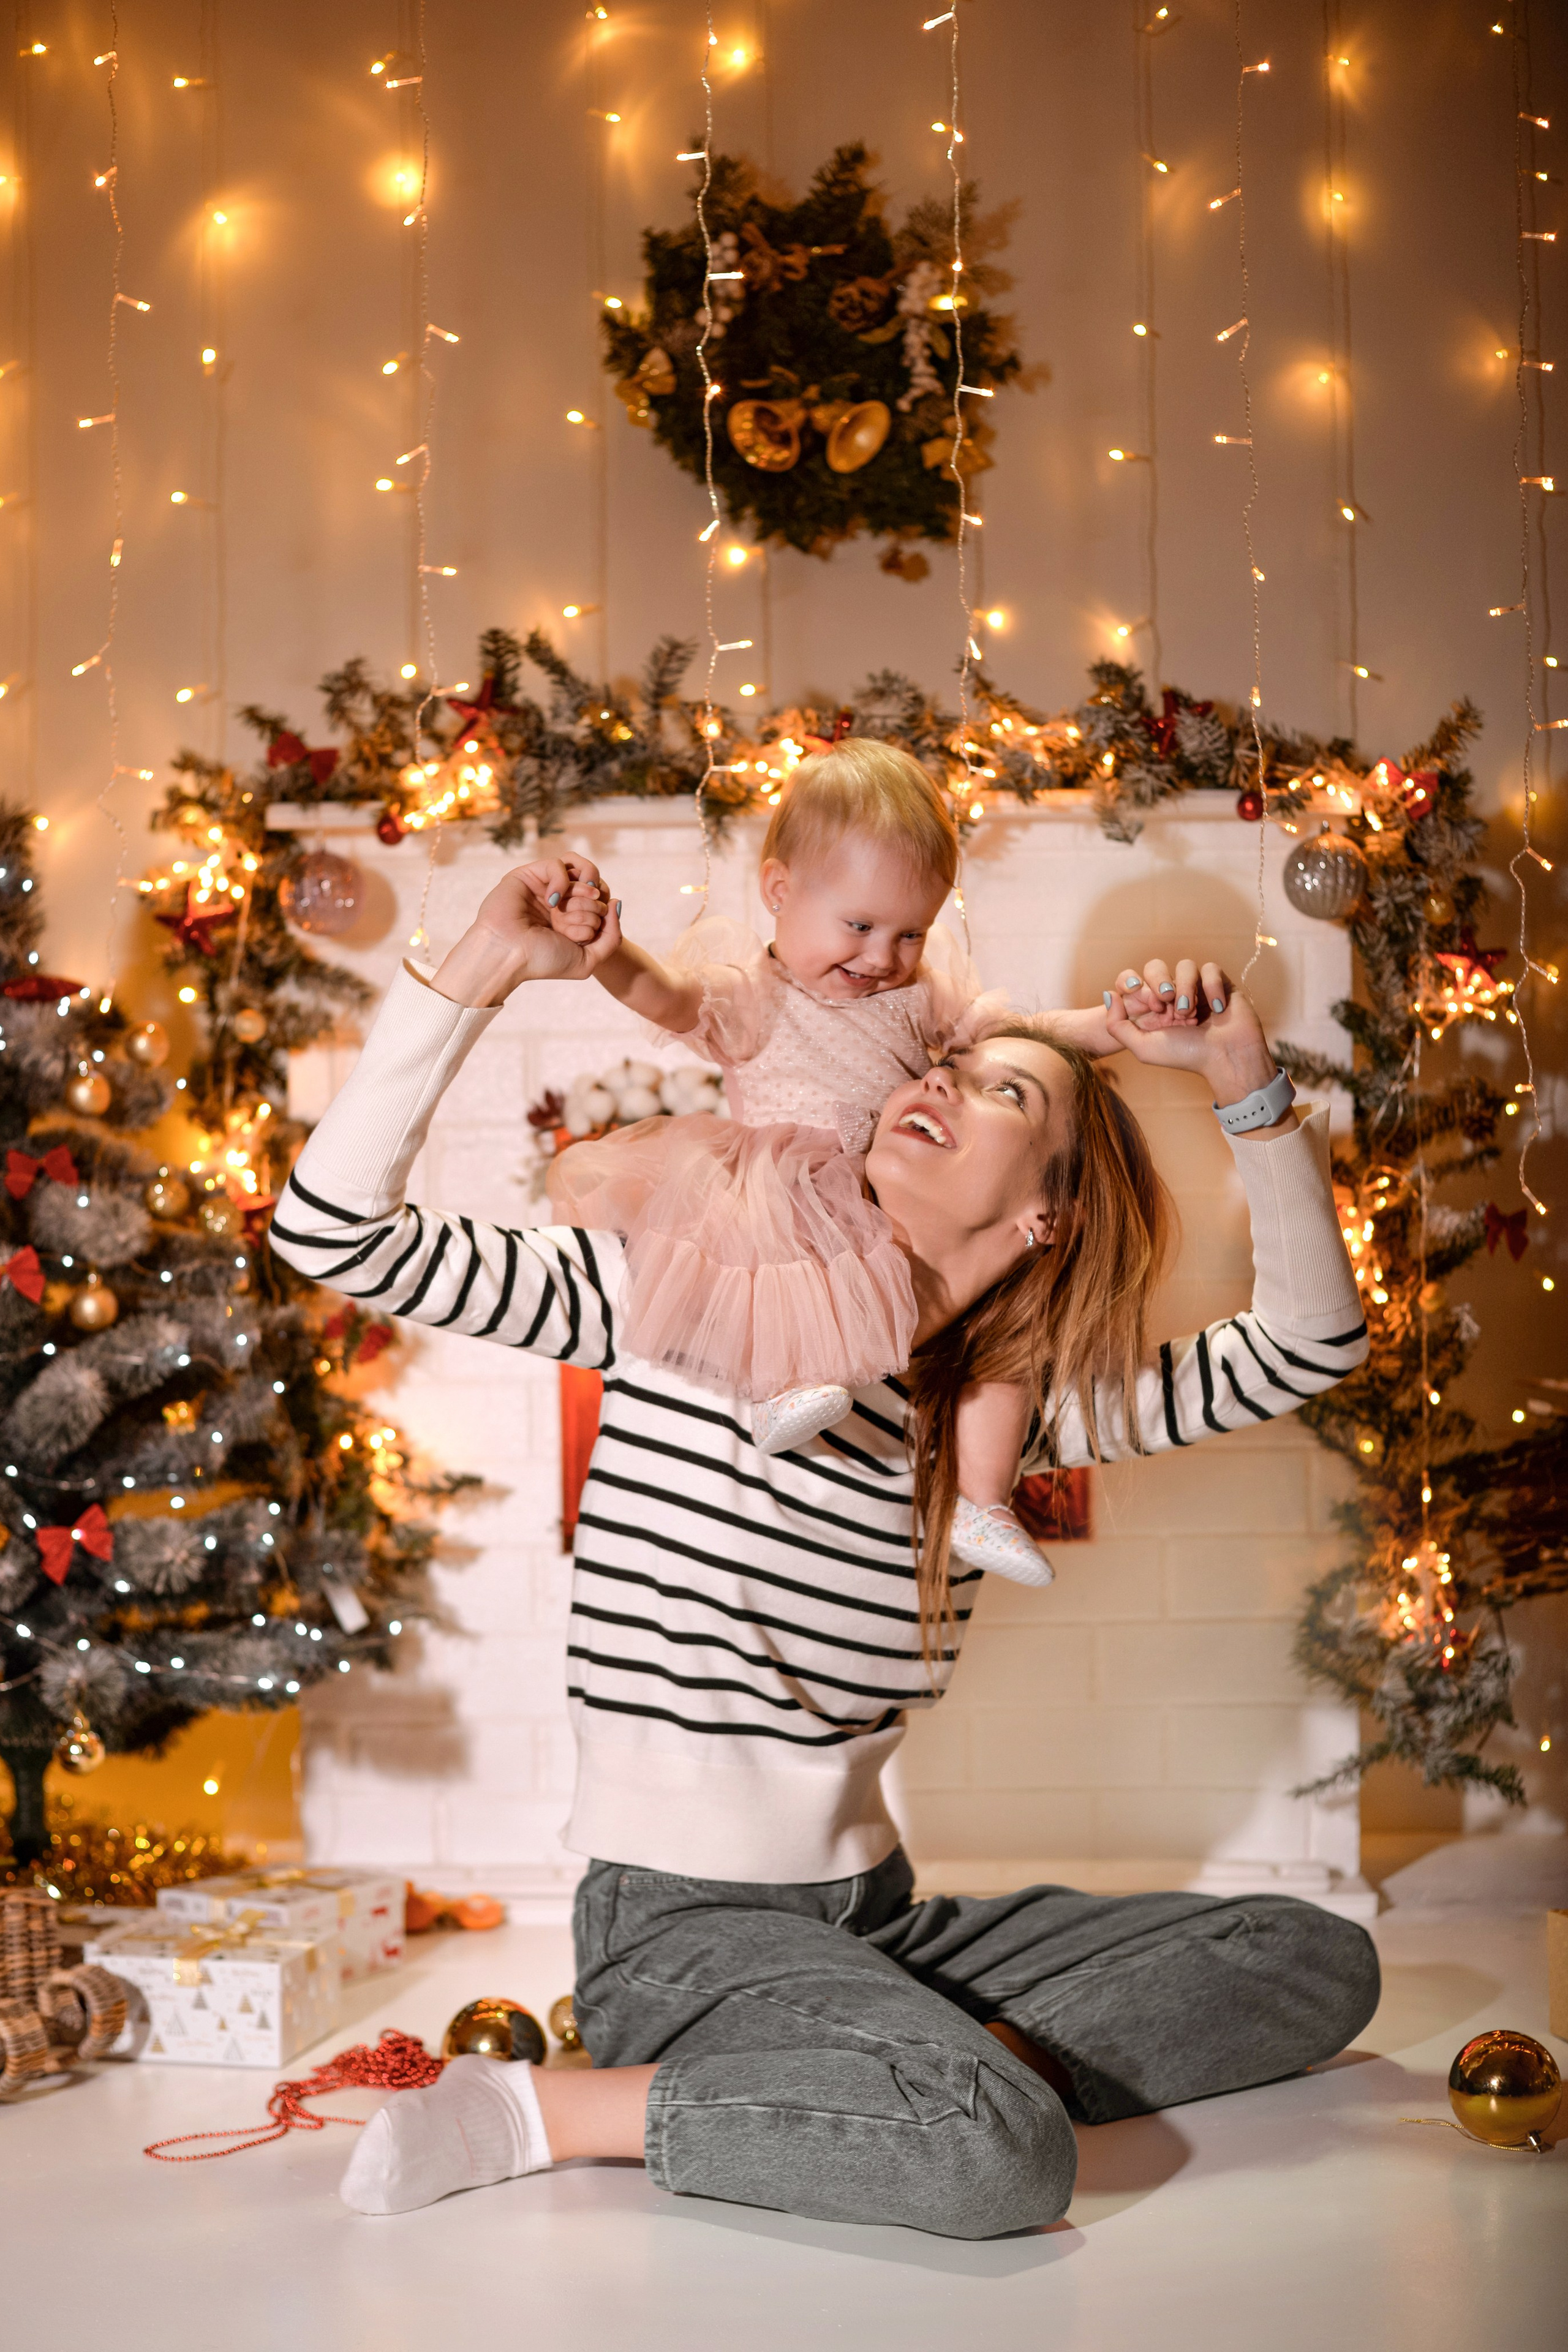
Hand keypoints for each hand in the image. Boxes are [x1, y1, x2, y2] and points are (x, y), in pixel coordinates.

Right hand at [431, 858, 623, 1003]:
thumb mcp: (588, 959)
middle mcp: (560, 904)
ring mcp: (545, 888)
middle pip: (595, 890)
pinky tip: (551, 901)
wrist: (508, 957)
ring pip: (581, 873)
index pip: (603, 905)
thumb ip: (612, 936)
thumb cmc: (543, 961)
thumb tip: (616, 903)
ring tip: (564, 911)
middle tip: (566, 926)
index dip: (601, 919)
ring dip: (580, 895)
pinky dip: (562, 882)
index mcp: (572, 921)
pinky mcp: (529, 874)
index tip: (583, 938)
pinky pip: (559, 864)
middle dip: (589, 909)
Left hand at [1103, 963, 1281, 1109]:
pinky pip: (1211, 968)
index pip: (1134, 980)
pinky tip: (1215, 1009)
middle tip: (1165, 1003)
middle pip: (1156, 966)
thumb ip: (1117, 1025)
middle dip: (1159, 981)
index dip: (1133, 983)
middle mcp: (1174, 996)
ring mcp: (1197, 989)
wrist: (1227, 1059)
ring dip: (1185, 987)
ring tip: (1190, 1012)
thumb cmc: (1186, 1056)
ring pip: (1185, 965)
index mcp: (1153, 1008)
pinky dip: (1211, 986)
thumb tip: (1108, 994)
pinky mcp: (1220, 984)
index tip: (1143, 1000)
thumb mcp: (1143, 1047)